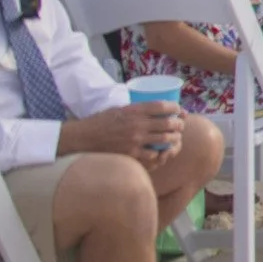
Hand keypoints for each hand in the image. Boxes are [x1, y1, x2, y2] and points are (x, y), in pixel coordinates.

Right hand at [65, 103, 183, 166]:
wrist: (81, 138)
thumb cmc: (99, 122)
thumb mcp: (119, 109)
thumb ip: (136, 110)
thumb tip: (156, 110)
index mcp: (134, 110)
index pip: (163, 106)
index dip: (176, 108)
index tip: (180, 110)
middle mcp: (137, 124)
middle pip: (168, 123)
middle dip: (179, 125)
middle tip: (180, 126)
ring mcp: (135, 140)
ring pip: (165, 140)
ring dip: (174, 139)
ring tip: (175, 139)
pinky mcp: (131, 154)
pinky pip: (153, 155)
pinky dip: (160, 154)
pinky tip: (161, 152)